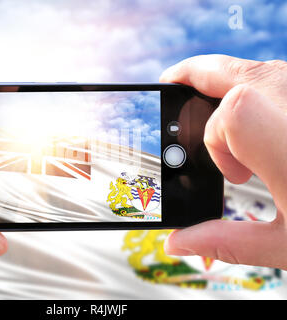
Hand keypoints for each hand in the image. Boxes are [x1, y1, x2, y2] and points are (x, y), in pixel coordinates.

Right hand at [161, 54, 286, 268]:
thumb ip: (226, 240)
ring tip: (216, 107)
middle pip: (232, 70)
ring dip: (227, 85)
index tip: (234, 175)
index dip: (216, 144)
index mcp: (286, 144)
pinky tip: (257, 113)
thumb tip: (179, 243)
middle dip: (193, 75)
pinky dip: (256, 88)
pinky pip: (280, 78)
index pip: (229, 115)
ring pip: (258, 70)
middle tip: (172, 81)